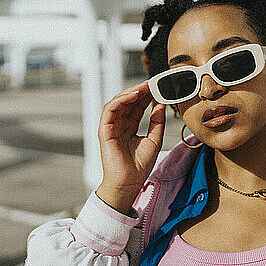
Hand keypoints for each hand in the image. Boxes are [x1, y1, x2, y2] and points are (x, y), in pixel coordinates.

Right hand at [96, 81, 165, 213]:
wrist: (129, 183)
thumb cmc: (140, 166)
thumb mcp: (154, 139)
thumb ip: (157, 121)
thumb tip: (161, 103)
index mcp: (130, 127)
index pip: (138, 106)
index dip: (147, 96)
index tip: (159, 86)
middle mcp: (119, 125)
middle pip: (128, 102)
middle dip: (140, 90)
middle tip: (153, 82)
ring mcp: (111, 127)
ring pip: (118, 102)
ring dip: (131, 92)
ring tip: (144, 86)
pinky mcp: (104, 130)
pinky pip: (110, 110)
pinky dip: (121, 100)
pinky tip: (133, 95)